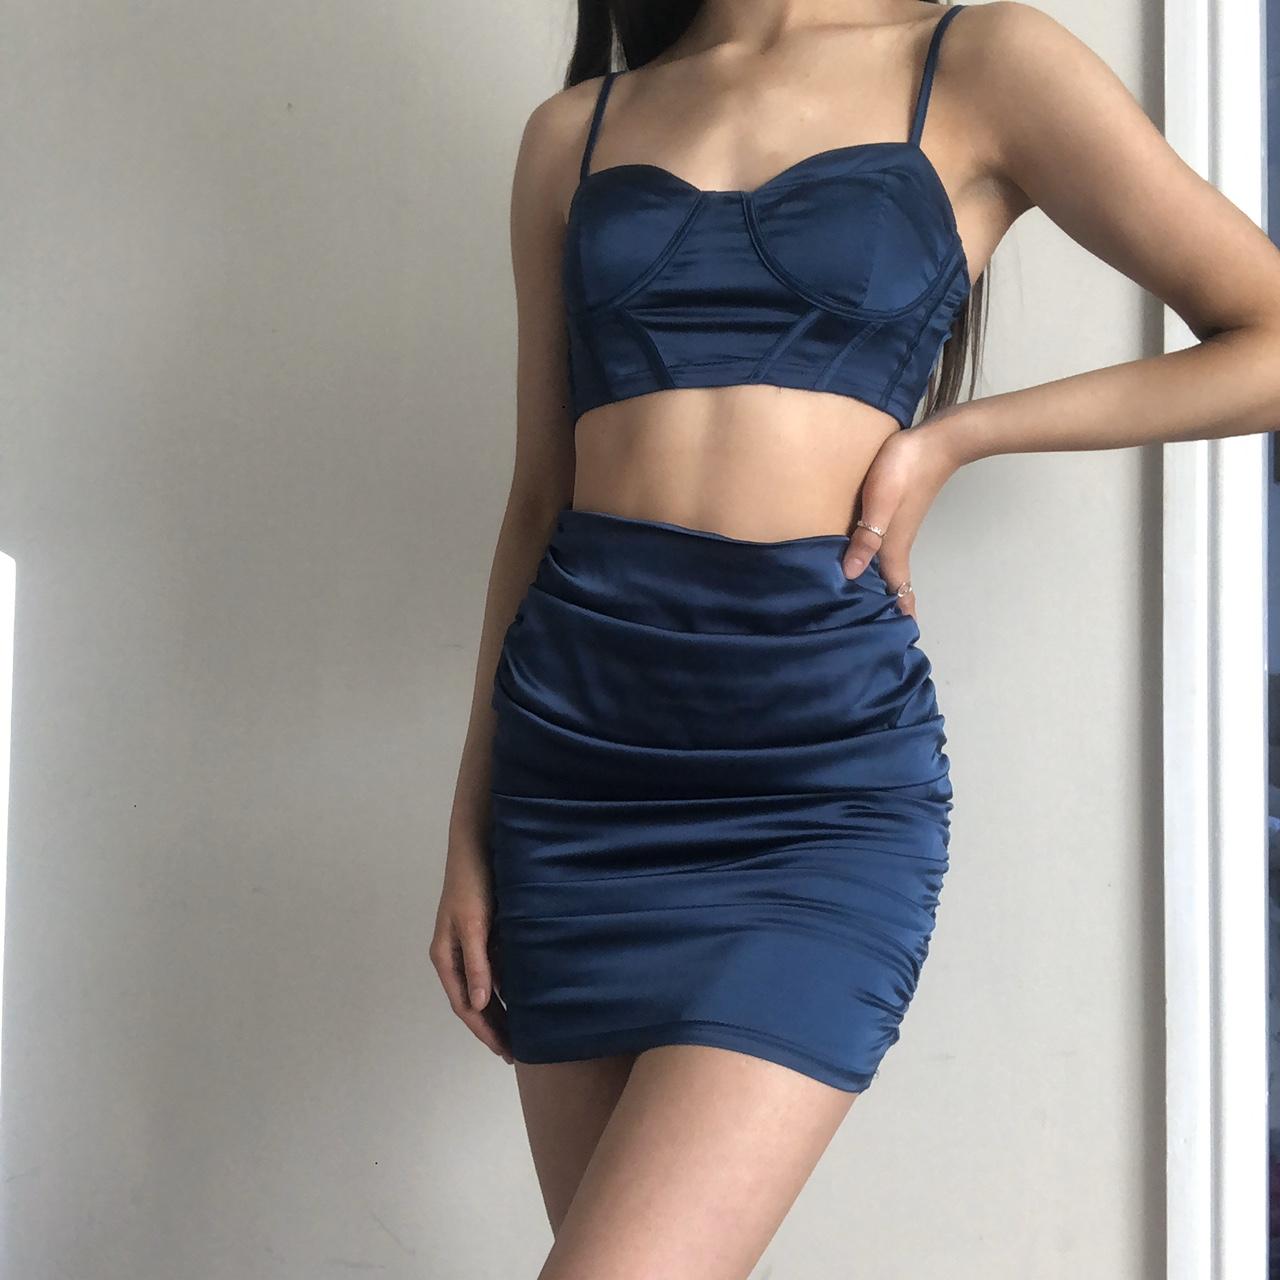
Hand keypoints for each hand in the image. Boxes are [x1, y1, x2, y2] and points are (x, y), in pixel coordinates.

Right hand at [430, 839, 512, 1064]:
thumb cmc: (472, 884)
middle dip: (491, 1027)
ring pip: (484, 987)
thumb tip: (478, 1005)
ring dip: (499, 1009)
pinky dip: (505, 986)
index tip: (505, 1051)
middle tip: (515, 1051)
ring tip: (520, 1031)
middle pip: (473, 1001)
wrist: (476, 846)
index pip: (465, 1006)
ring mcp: (468, 945)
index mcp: (446, 958)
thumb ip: (476, 964)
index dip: (484, 1031)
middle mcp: (454, 956)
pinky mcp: (483, 933)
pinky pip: (494, 969)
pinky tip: (523, 994)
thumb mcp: (474, 925)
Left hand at [840, 411, 966, 620]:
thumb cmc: (905, 470)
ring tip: (858, 601)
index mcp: (893, 547)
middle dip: (885, 607)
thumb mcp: (880, 503)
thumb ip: (866, 537)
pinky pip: (882, 547)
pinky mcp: (895, 514)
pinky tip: (857, 559)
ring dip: (879, 585)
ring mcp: (898, 528)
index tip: (894, 641)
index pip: (898, 590)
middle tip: (866, 628)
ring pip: (887, 566)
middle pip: (893, 583)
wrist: (936, 441)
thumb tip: (849, 573)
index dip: (898, 615)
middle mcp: (897, 543)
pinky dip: (874, 562)